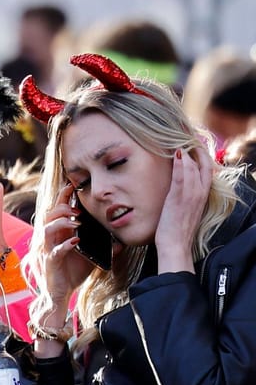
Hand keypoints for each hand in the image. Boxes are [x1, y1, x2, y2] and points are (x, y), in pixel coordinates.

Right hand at [38, 183, 96, 303]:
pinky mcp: (50, 262)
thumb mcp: (91, 255)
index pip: (57, 209)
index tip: (73, 186)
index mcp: (59, 233)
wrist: (61, 293)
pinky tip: (76, 242)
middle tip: (78, 209)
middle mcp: (51, 238)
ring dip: (62, 222)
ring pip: (47, 229)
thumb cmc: (73, 272)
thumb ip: (104, 247)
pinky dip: (65, 244)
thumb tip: (121, 242)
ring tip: (77, 222)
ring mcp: (48, 249)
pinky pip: (54, 250)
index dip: (63, 196)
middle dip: (63, 207)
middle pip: (49, 214)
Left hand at [154, 147, 212, 273]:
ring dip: (187, 154)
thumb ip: (185, 196)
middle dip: (196, 150)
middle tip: (186, 138)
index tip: (195, 145)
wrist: (176, 246)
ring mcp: (190, 197)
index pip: (207, 170)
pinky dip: (181, 166)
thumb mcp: (185, 210)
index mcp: (202, 196)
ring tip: (180, 141)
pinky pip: (181, 179)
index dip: (202, 156)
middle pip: (203, 166)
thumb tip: (178, 186)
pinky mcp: (178, 200)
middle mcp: (199, 194)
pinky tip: (177, 155)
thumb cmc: (177, 230)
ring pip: (193, 170)